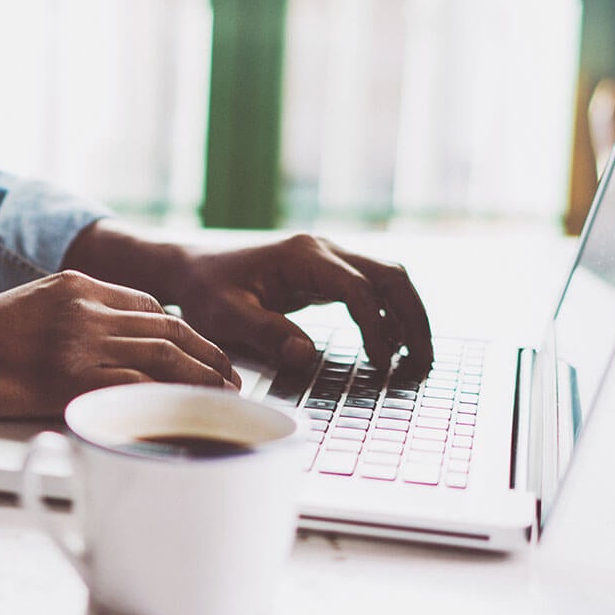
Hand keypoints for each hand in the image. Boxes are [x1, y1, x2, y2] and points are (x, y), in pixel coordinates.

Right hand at [0, 270, 238, 427]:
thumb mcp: (26, 311)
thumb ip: (69, 320)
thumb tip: (109, 347)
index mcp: (73, 284)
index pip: (148, 305)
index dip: (182, 331)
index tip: (200, 350)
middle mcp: (83, 306)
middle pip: (167, 328)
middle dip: (207, 353)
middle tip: (230, 376)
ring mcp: (79, 341)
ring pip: (163, 356)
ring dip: (201, 377)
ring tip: (223, 396)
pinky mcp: (70, 379)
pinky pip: (136, 387)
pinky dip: (169, 399)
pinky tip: (186, 412)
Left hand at [168, 234, 432, 371]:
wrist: (191, 269)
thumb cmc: (205, 291)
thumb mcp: (225, 315)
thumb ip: (266, 333)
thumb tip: (307, 356)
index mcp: (303, 256)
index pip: (358, 289)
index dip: (376, 328)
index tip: (383, 364)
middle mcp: (323, 250)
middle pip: (390, 275)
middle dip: (413, 318)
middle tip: (424, 362)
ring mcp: (328, 259)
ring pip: (388, 279)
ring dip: (408, 316)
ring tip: (418, 359)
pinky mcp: (326, 274)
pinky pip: (371, 290)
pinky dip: (389, 315)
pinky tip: (392, 347)